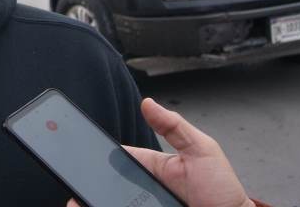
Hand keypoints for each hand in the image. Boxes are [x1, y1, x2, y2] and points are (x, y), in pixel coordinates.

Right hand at [68, 98, 253, 206]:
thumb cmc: (223, 190)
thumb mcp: (202, 149)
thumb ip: (175, 126)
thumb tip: (147, 102)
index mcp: (155, 166)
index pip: (121, 158)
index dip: (102, 157)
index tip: (84, 154)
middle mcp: (147, 188)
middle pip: (112, 184)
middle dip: (94, 183)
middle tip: (76, 186)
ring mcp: (146, 203)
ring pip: (115, 200)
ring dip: (98, 198)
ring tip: (80, 200)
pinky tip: (98, 205)